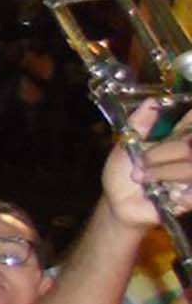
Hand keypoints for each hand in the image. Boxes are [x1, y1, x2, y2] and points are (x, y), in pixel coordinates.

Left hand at [100, 100, 191, 226]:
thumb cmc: (123, 171)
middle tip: (141, 163)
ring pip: (189, 168)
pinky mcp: (191, 197)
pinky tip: (170, 194)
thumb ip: (138, 123)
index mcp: (177, 138)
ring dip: (164, 173)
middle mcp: (188, 155)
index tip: (183, 124)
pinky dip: (181, 193)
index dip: (190, 118)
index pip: (191, 123)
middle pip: (186, 146)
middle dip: (160, 154)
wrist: (118, 202)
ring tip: (146, 180)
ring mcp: (190, 176)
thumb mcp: (126, 144)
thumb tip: (152, 101)